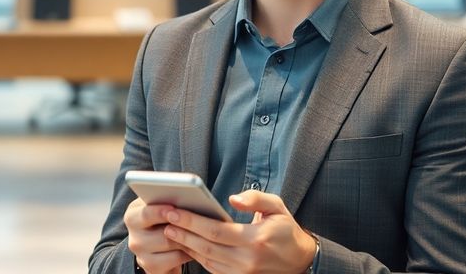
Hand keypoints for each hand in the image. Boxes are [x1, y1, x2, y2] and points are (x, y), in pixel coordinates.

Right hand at [124, 197, 193, 273]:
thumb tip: (183, 195)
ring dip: (186, 238)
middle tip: (195, 221)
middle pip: (160, 232)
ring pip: (169, 245)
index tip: (173, 208)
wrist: (160, 248)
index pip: (145, 213)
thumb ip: (165, 200)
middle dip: (179, 226)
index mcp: (132, 216)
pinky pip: (174, 259)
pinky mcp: (150, 267)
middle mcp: (134, 237)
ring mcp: (141, 255)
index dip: (160, 211)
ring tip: (199, 231)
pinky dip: (186, 253)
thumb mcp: (160, 208)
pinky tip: (194, 247)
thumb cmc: (163, 221)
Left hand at [162, 190, 316, 273]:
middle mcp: (247, 260)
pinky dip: (197, 257)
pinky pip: (213, 268)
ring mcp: (242, 272)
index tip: (174, 211)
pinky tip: (186, 245)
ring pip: (206, 260)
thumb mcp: (277, 207)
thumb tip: (233, 198)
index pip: (216, 230)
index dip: (192, 221)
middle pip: (206, 246)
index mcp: (255, 239)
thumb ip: (255, 198)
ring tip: (170, 231)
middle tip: (165, 220)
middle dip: (183, 233)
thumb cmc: (286, 230)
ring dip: (186, 246)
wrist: (300, 261)